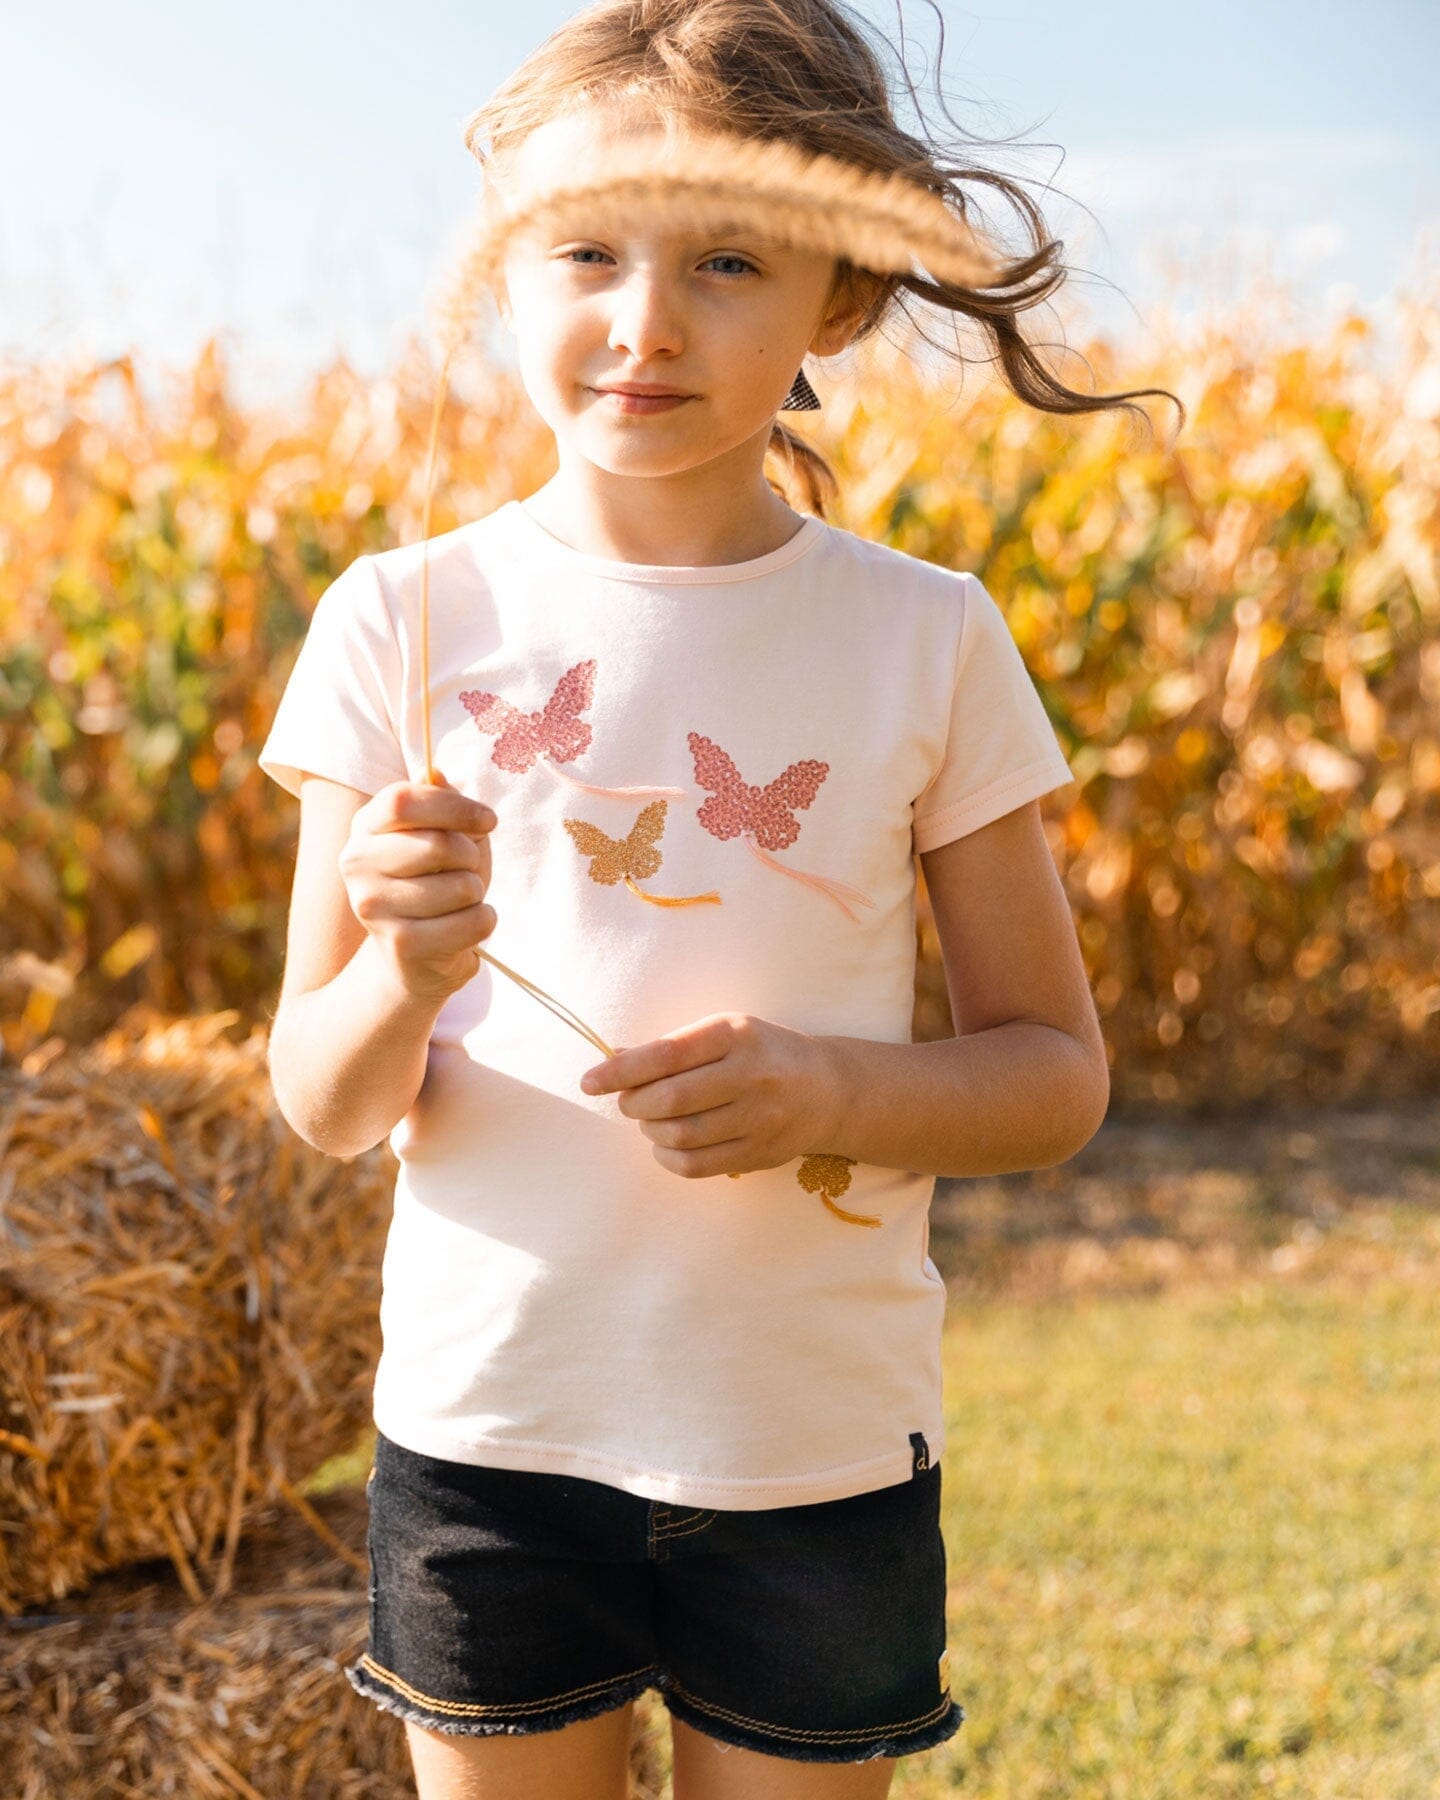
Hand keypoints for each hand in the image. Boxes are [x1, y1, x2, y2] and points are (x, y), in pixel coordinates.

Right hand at [339, 772, 497, 1003]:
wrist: (417, 954)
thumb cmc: (436, 882)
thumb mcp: (441, 834)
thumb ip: (441, 803)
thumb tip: (436, 773)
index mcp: (366, 826)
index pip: (404, 799)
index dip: (456, 806)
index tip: (488, 820)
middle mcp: (357, 863)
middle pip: (439, 845)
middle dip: (471, 856)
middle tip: (467, 869)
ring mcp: (373, 906)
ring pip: (462, 887)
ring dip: (476, 892)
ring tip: (458, 901)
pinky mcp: (400, 944)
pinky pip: (472, 923)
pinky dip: (484, 922)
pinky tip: (464, 926)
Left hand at [578, 1012, 838, 1178]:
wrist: (827, 1089)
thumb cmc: (760, 1053)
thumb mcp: (723, 1032)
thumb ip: (671, 1046)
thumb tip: (614, 1059)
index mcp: (735, 1034)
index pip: (666, 1053)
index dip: (621, 1070)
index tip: (590, 1081)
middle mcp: (750, 1074)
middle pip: (671, 1099)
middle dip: (634, 1104)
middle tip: (629, 1103)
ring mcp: (759, 1117)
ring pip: (681, 1135)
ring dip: (650, 1131)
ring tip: (651, 1121)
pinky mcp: (760, 1152)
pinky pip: (696, 1165)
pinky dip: (668, 1157)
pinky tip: (667, 1145)